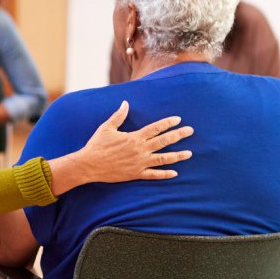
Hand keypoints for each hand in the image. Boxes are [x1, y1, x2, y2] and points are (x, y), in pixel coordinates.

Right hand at [63, 101, 193, 188]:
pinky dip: (165, 174)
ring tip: (189, 153)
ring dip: (178, 156)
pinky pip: (154, 175)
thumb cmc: (96, 145)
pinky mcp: (136, 174)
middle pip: (164, 141)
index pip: (156, 128)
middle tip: (190, 131)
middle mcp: (140, 150)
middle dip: (179, 135)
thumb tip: (125, 103)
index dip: (168, 123)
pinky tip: (175, 173)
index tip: (178, 119)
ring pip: (163, 159)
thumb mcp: (107, 127)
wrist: (89, 165)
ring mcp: (139, 163)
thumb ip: (118, 115)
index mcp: (134, 137)